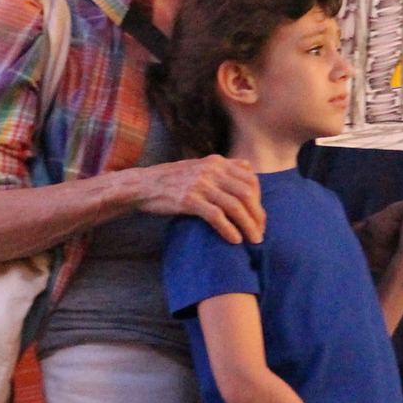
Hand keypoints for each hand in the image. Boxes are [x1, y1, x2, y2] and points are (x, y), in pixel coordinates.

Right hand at [135, 155, 264, 243]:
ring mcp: (200, 184)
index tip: (259, 217)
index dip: (260, 200)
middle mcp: (211, 170)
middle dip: (257, 215)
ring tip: (254, 241)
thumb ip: (223, 167)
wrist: (142, 185)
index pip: (250, 179)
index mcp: (217, 161)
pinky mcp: (188, 199)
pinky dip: (229, 229)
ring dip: (248, 225)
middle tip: (260, 233)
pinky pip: (216, 216)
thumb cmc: (171, 179)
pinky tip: (234, 240)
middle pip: (246, 194)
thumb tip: (248, 168)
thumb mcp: (199, 165)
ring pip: (235, 206)